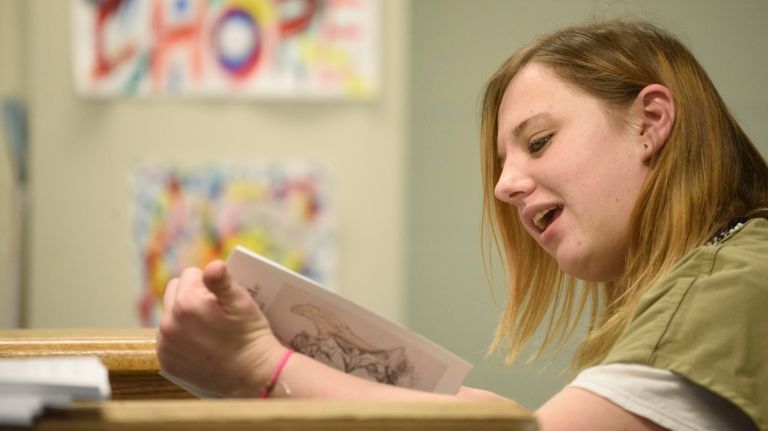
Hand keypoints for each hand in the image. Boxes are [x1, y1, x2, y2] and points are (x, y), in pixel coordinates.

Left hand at [156, 260, 285, 396]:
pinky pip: (167, 338)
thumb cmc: (250, 334)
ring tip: (206, 329)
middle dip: (191, 295)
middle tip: (213, 311)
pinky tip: (199, 344)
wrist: (252, 375)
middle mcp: (169, 323)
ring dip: (183, 316)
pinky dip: (180, 337)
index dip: (208, 283)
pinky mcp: (166, 362)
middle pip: (174, 291)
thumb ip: (222, 281)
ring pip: (169, 315)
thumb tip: (212, 265)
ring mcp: (165, 345)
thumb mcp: (241, 302)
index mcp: (186, 303)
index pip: (189, 274)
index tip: (221, 299)